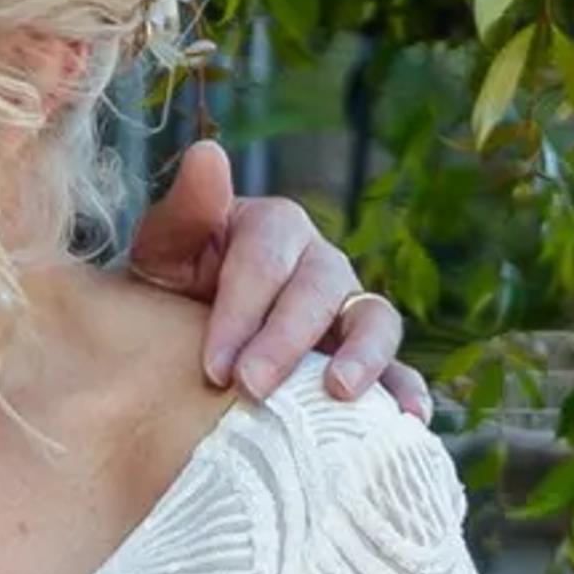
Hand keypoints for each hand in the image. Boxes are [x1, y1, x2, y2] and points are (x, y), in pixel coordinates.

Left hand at [127, 140, 419, 414]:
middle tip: (250, 387)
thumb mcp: (164, 250)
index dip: (241, 310)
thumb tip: (207, 154)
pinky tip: (410, 419)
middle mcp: (319, 263)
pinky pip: (397, 369)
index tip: (212, 366)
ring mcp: (347, 309)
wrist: (171, 337)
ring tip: (338, 391)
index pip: (265, 260)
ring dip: (363, 355)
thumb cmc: (169, 289)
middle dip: (285, 339)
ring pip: (373, 320)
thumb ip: (185, 210)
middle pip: (319, 290)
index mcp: (273, 229)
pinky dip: (406, 390)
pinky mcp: (360, 356)